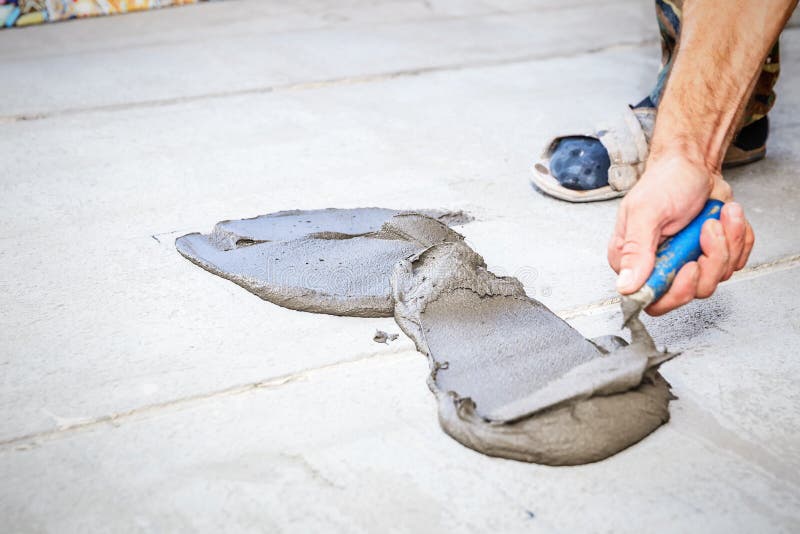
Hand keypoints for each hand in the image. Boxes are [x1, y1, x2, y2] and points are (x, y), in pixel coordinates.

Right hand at [607, 154, 754, 315]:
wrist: (693, 164)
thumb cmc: (665, 181)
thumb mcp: (646, 212)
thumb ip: (636, 251)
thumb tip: (625, 286)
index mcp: (634, 260)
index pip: (652, 299)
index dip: (676, 291)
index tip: (690, 265)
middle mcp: (659, 266)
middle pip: (690, 291)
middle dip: (710, 260)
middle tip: (708, 230)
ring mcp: (686, 262)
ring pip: (716, 277)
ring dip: (727, 243)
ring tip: (718, 217)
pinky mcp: (710, 256)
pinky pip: (735, 263)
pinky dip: (738, 238)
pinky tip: (726, 218)